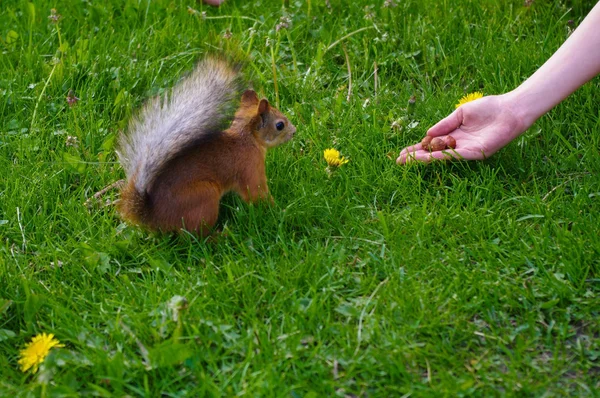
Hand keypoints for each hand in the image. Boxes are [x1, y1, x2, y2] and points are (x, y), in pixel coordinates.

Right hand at [396, 94, 527, 163]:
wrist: (510, 109)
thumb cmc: (489, 108)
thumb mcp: (461, 113)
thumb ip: (445, 124)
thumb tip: (427, 134)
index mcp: (453, 135)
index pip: (430, 144)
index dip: (416, 148)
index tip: (401, 153)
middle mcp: (458, 145)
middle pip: (432, 154)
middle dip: (415, 157)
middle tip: (398, 161)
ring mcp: (466, 150)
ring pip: (441, 157)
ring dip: (423, 159)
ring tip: (408, 161)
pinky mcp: (476, 153)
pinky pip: (455, 156)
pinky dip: (441, 157)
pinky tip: (428, 157)